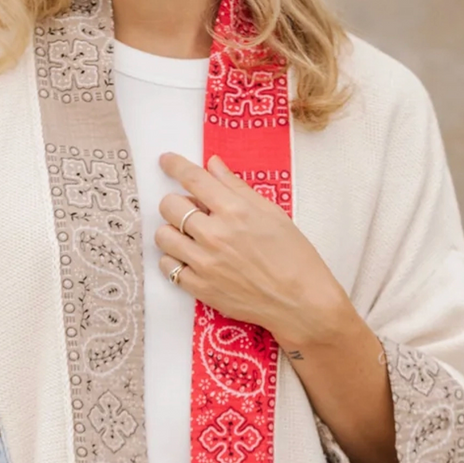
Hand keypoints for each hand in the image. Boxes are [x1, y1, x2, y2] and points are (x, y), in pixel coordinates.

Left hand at [155, 151, 349, 343]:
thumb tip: (213, 164)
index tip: (166, 161)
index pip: (192, 178)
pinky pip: (167, 267)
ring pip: (163, 235)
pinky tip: (188, 258)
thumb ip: (237, 187)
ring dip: (172, 231)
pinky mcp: (200, 288)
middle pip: (170, 205)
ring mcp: (204, 263)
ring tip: (188, 236)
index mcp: (235, 210)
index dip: (174, 165)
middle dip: (176, 202)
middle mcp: (215, 234)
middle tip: (190, 209)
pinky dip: (173, 259)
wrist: (301, 301)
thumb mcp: (271, 213)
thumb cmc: (294, 256)